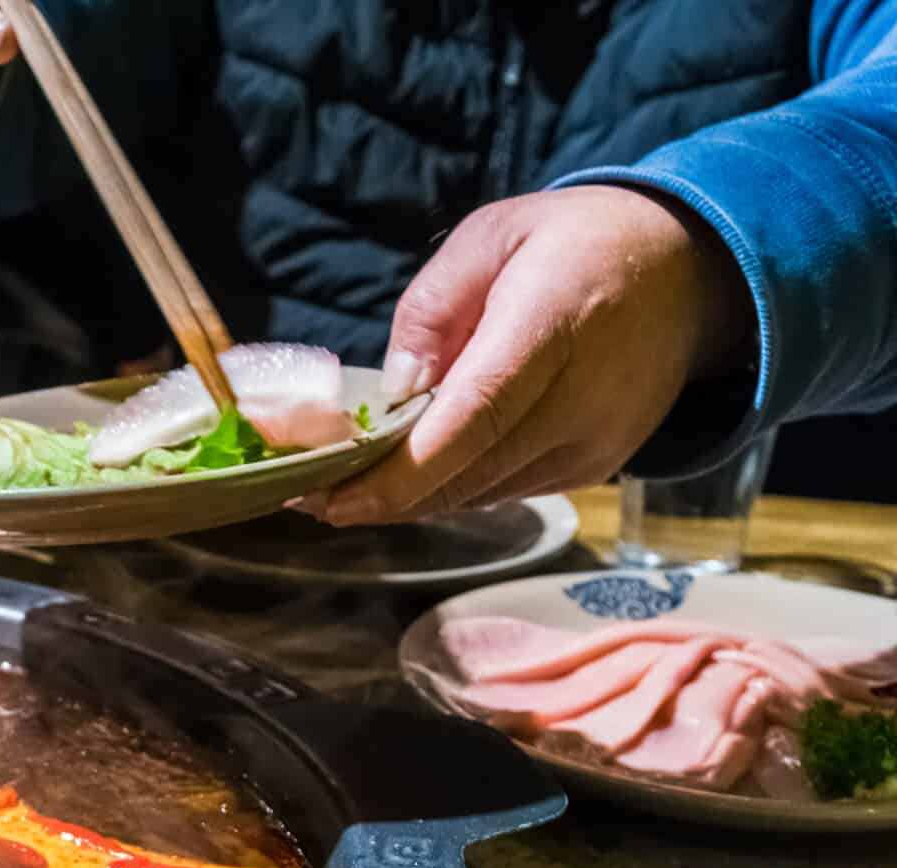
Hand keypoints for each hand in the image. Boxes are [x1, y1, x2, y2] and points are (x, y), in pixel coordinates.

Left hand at [311, 187, 753, 526]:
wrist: (691, 272)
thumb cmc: (575, 243)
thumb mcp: (492, 236)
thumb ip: (432, 309)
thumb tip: (395, 393)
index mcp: (552, 321)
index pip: (474, 415)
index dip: (401, 470)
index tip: (332, 497)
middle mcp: (584, 393)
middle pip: (469, 469)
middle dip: (382, 494)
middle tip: (308, 496)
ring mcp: (597, 439)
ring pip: (482, 492)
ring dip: (411, 499)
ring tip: (345, 488)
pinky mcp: (598, 466)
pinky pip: (507, 491)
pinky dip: (454, 489)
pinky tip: (413, 473)